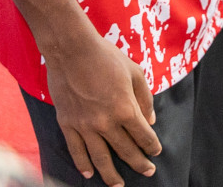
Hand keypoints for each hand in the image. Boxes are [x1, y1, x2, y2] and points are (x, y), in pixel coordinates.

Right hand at [43, 25, 162, 185]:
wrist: (72, 50)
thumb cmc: (106, 57)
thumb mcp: (135, 73)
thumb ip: (144, 99)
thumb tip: (151, 121)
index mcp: (125, 108)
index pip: (143, 135)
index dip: (151, 146)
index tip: (155, 152)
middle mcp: (105, 121)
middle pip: (124, 150)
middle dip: (138, 163)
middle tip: (147, 172)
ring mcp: (84, 125)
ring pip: (100, 158)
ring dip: (111, 174)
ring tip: (119, 186)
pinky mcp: (67, 123)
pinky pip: (75, 150)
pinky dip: (82, 164)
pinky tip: (89, 173)